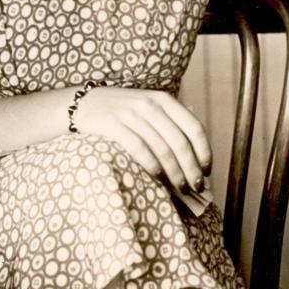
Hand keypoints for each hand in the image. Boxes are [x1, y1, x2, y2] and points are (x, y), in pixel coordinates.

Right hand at [73, 87, 211, 194]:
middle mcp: (149, 105)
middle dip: (191, 168)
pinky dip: (152, 165)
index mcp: (163, 100)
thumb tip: (196, 157)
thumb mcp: (147, 106)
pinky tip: (158, 178)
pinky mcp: (113, 125)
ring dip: (174, 173)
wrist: (82, 104)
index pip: (193, 127)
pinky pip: (139, 148)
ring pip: (162, 148)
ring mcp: (130, 114)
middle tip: (196, 187)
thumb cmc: (120, 111)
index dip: (204, 152)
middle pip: (179, 142)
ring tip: (180, 189)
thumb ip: (169, 122)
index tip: (207, 171)